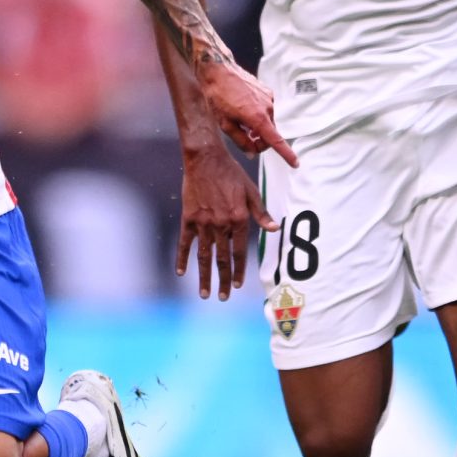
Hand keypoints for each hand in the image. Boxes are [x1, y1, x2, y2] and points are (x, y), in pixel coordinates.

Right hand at [173, 144, 275, 301]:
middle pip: (222, 259)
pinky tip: (181, 272)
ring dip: (205, 277)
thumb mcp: (251, 191)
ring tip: (205, 294)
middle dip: (223, 281)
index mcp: (238, 219)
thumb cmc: (231, 173)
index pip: (239, 252)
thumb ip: (261, 213)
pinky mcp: (188, 218)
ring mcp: (203, 223)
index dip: (238, 270)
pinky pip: (185, 243)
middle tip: (223, 297)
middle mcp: (220, 225)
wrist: (205, 159)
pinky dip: (182, 258)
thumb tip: (275, 229)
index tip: (237, 285)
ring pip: (204, 256)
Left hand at [197, 58, 295, 166]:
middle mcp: (268, 108)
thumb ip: (241, 141)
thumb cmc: (218, 97)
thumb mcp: (225, 124)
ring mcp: (269, 98)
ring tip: (240, 121)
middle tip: (245, 139)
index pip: (275, 140)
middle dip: (260, 141)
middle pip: (270, 134)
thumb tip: (252, 153)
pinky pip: (266, 110)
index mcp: (257, 118)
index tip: (295, 164)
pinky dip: (258, 115)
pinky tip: (244, 109)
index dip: (286, 154)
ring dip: (258, 127)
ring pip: (268, 122)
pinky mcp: (267, 92)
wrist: (218, 70)